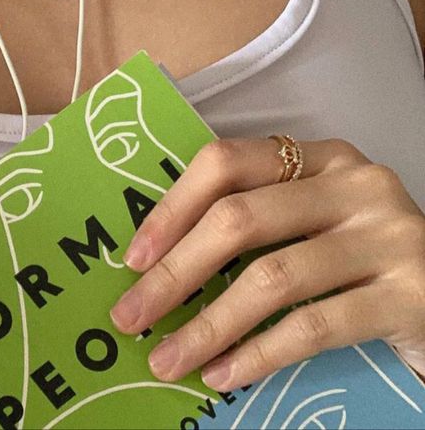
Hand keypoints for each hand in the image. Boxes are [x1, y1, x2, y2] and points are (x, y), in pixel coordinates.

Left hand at [109, 137, 424, 390]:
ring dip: (208, 325)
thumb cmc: (359, 258)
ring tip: (167, 358)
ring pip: (272, 277)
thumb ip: (254, 220)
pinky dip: (259, 354)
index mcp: (318, 157)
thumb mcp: (309, 220)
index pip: (226, 163)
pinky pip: (315, 327)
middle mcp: (355, 184)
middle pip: (240, 218)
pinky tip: (224, 372)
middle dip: (175, 272)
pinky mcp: (411, 295)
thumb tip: (156, 261)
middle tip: (132, 315)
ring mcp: (387, 236)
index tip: (133, 257)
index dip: (172, 209)